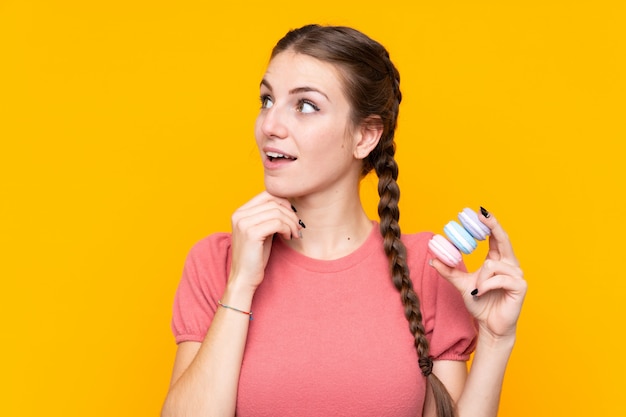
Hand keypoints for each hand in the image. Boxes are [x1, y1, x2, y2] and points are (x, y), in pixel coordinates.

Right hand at [228, 191, 301, 290]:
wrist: (244, 278)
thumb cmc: (255, 257)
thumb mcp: (261, 232)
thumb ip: (268, 217)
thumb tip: (288, 204)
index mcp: (240, 212)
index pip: (266, 194)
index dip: (283, 202)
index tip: (292, 215)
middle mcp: (239, 215)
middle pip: (273, 202)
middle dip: (290, 213)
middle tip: (297, 226)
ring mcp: (243, 223)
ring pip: (277, 212)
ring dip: (290, 222)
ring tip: (294, 234)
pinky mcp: (251, 233)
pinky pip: (277, 223)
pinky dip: (287, 228)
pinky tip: (288, 237)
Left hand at [430, 210, 526, 339]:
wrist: (489, 326)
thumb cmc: (480, 304)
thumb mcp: (461, 284)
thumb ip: (449, 271)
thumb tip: (433, 259)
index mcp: (498, 260)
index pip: (496, 237)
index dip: (490, 223)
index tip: (479, 211)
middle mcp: (510, 264)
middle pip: (503, 239)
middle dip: (493, 225)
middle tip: (481, 214)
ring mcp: (517, 275)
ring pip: (492, 265)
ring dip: (479, 279)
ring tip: (477, 291)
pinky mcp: (520, 286)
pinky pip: (497, 279)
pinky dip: (485, 286)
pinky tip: (481, 293)